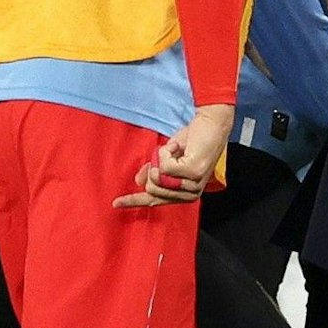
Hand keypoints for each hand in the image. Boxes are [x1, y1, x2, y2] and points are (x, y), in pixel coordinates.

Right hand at [116, 105, 231, 207]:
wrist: (211, 123)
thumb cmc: (192, 140)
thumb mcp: (168, 157)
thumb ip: (155, 171)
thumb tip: (139, 182)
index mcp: (185, 194)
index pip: (154, 201)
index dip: (134, 201)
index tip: (115, 203)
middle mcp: (191, 193)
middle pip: (152, 187)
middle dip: (153, 166)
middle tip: (168, 153)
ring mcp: (193, 184)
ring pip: (157, 177)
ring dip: (161, 157)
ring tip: (176, 150)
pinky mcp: (193, 172)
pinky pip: (163, 165)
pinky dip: (166, 151)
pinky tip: (178, 147)